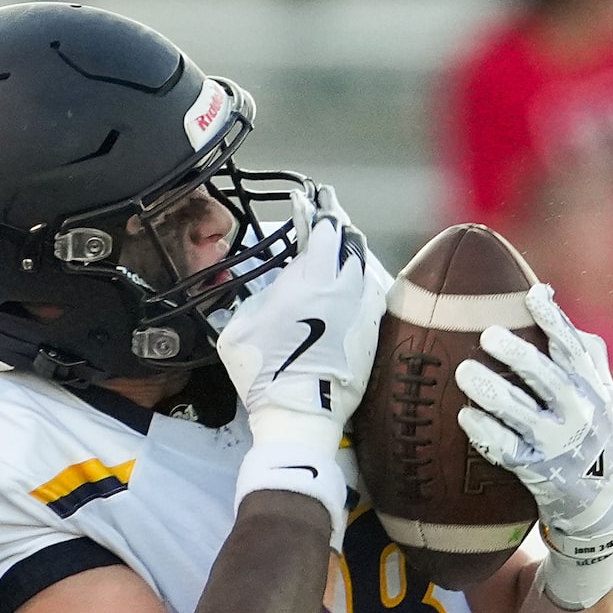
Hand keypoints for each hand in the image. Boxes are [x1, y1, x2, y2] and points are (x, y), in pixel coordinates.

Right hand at [216, 185, 386, 471]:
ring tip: (343, 241)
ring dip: (353, 249)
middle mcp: (344, 287)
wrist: (301, 415)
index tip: (309, 198)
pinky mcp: (372, 333)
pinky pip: (373, 293)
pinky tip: (358, 278)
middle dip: (338, 221)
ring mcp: (363, 310)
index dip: (316, 209)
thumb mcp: (240, 327)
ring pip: (365, 265)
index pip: (323, 228)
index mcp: (311, 277)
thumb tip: (266, 289)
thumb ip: (255, 297)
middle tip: (329, 210)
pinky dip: (364, 279)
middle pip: (350, 240)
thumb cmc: (264, 371)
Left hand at [454, 284, 612, 609]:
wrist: (599, 498)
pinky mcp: (536, 471)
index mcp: (591, 388)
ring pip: (521, 415)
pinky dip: (486, 433)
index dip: (554, 321)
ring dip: (491, 392)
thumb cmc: (590, 430)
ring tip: (464, 372)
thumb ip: (579, 349)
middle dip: (518, 356)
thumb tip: (544, 295)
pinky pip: (506, 451)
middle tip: (488, 335)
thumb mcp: (599, 391)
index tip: (533, 296)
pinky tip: (466, 416)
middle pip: (547, 379)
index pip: (573, 348)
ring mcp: (556, 445)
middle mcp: (578, 414)